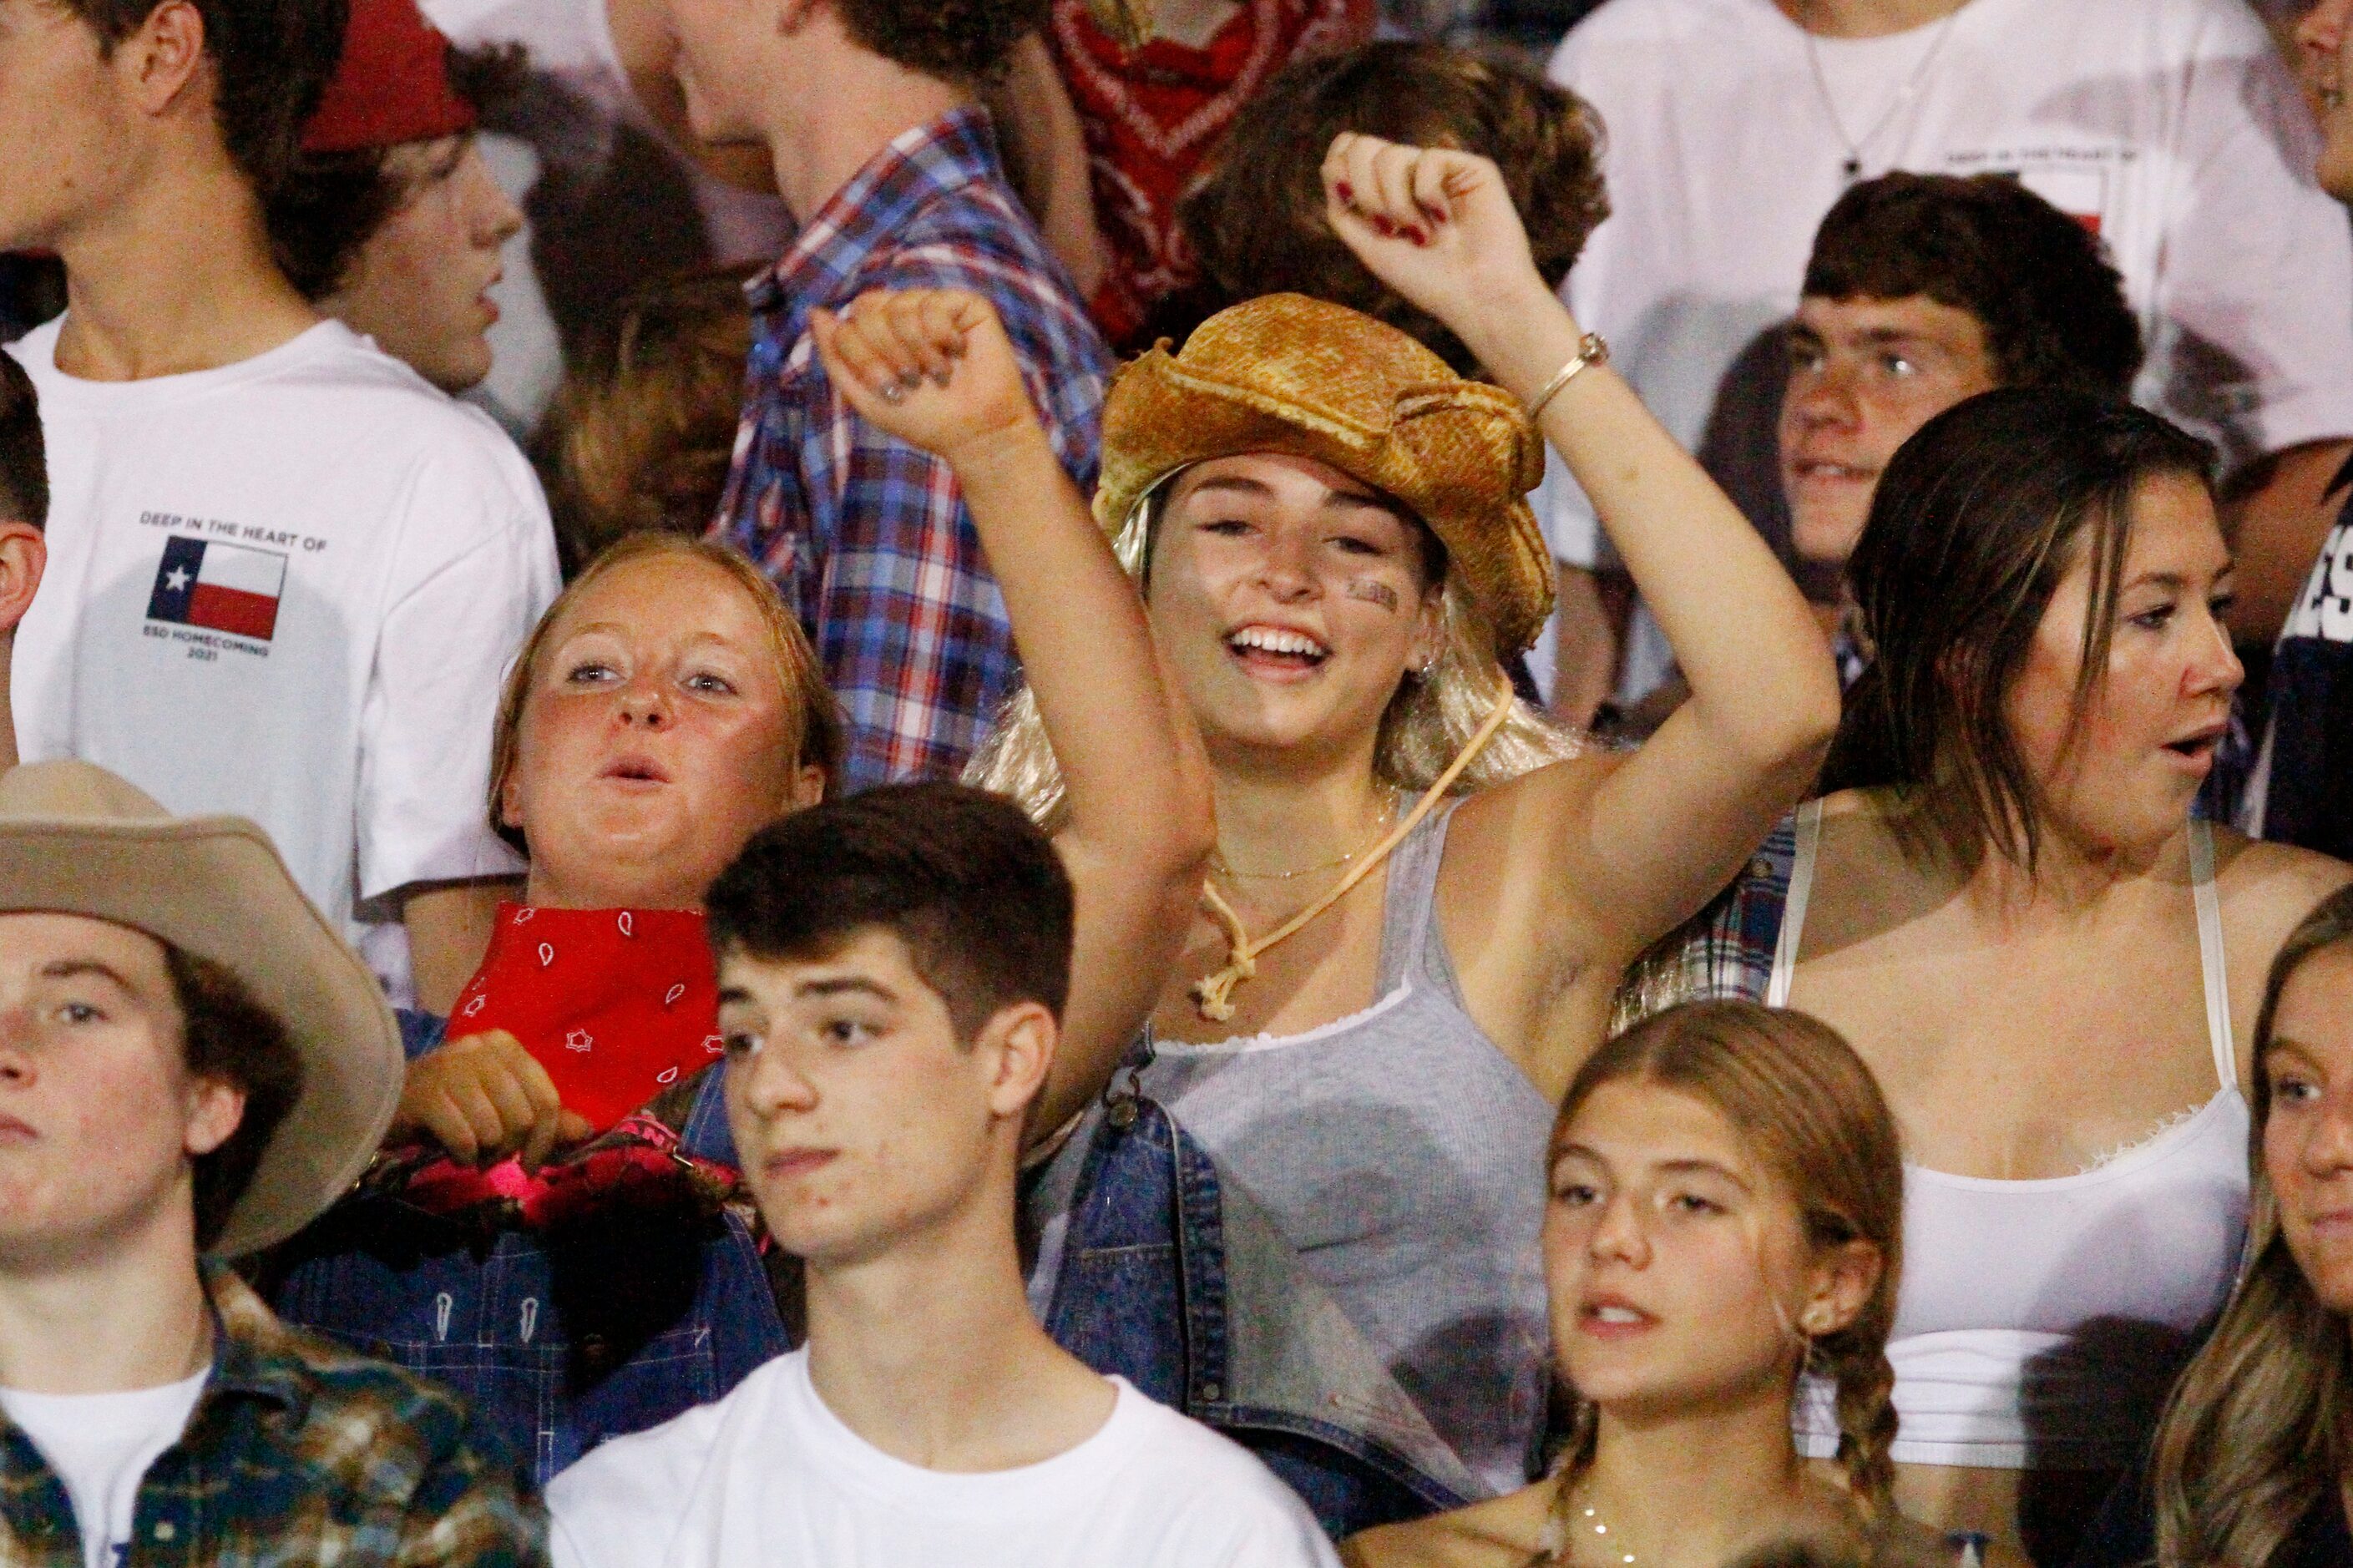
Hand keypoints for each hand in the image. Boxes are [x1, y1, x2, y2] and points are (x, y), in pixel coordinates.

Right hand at [390, 1031, 594, 1168]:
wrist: (380, 1102)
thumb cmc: (448, 1106)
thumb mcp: (500, 1108)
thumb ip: (544, 1118)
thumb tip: (586, 1131)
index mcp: (506, 1046)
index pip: (548, 1100)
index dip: (547, 1142)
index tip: (532, 1166)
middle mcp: (482, 1048)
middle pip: (524, 1119)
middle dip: (511, 1150)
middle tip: (491, 1157)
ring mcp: (452, 1066)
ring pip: (495, 1131)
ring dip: (485, 1155)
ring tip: (470, 1151)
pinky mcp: (426, 1092)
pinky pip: (465, 1139)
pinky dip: (461, 1156)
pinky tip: (452, 1151)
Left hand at [811, 289, 1045, 472]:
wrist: (975, 432)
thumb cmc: (924, 418)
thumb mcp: (865, 394)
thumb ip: (836, 356)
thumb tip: (815, 311)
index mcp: (878, 335)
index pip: (848, 324)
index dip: (863, 357)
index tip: (889, 389)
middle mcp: (904, 315)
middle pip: (867, 308)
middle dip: (885, 352)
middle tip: (911, 381)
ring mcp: (933, 307)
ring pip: (899, 305)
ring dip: (916, 349)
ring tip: (937, 374)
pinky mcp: (965, 305)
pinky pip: (934, 302)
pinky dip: (941, 335)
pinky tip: (957, 354)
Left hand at [1321, 133, 1557, 369]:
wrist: (1476, 297)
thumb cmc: (1426, 280)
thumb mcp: (1370, 247)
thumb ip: (1343, 209)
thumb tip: (1331, 166)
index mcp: (1387, 193)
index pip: (1349, 151)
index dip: (1338, 165)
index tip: (1347, 199)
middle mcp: (1411, 177)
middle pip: (1362, 147)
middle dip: (1365, 192)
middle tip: (1388, 227)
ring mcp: (1440, 171)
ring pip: (1390, 156)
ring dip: (1396, 204)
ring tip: (1421, 235)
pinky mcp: (1471, 166)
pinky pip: (1428, 159)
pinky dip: (1427, 196)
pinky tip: (1446, 221)